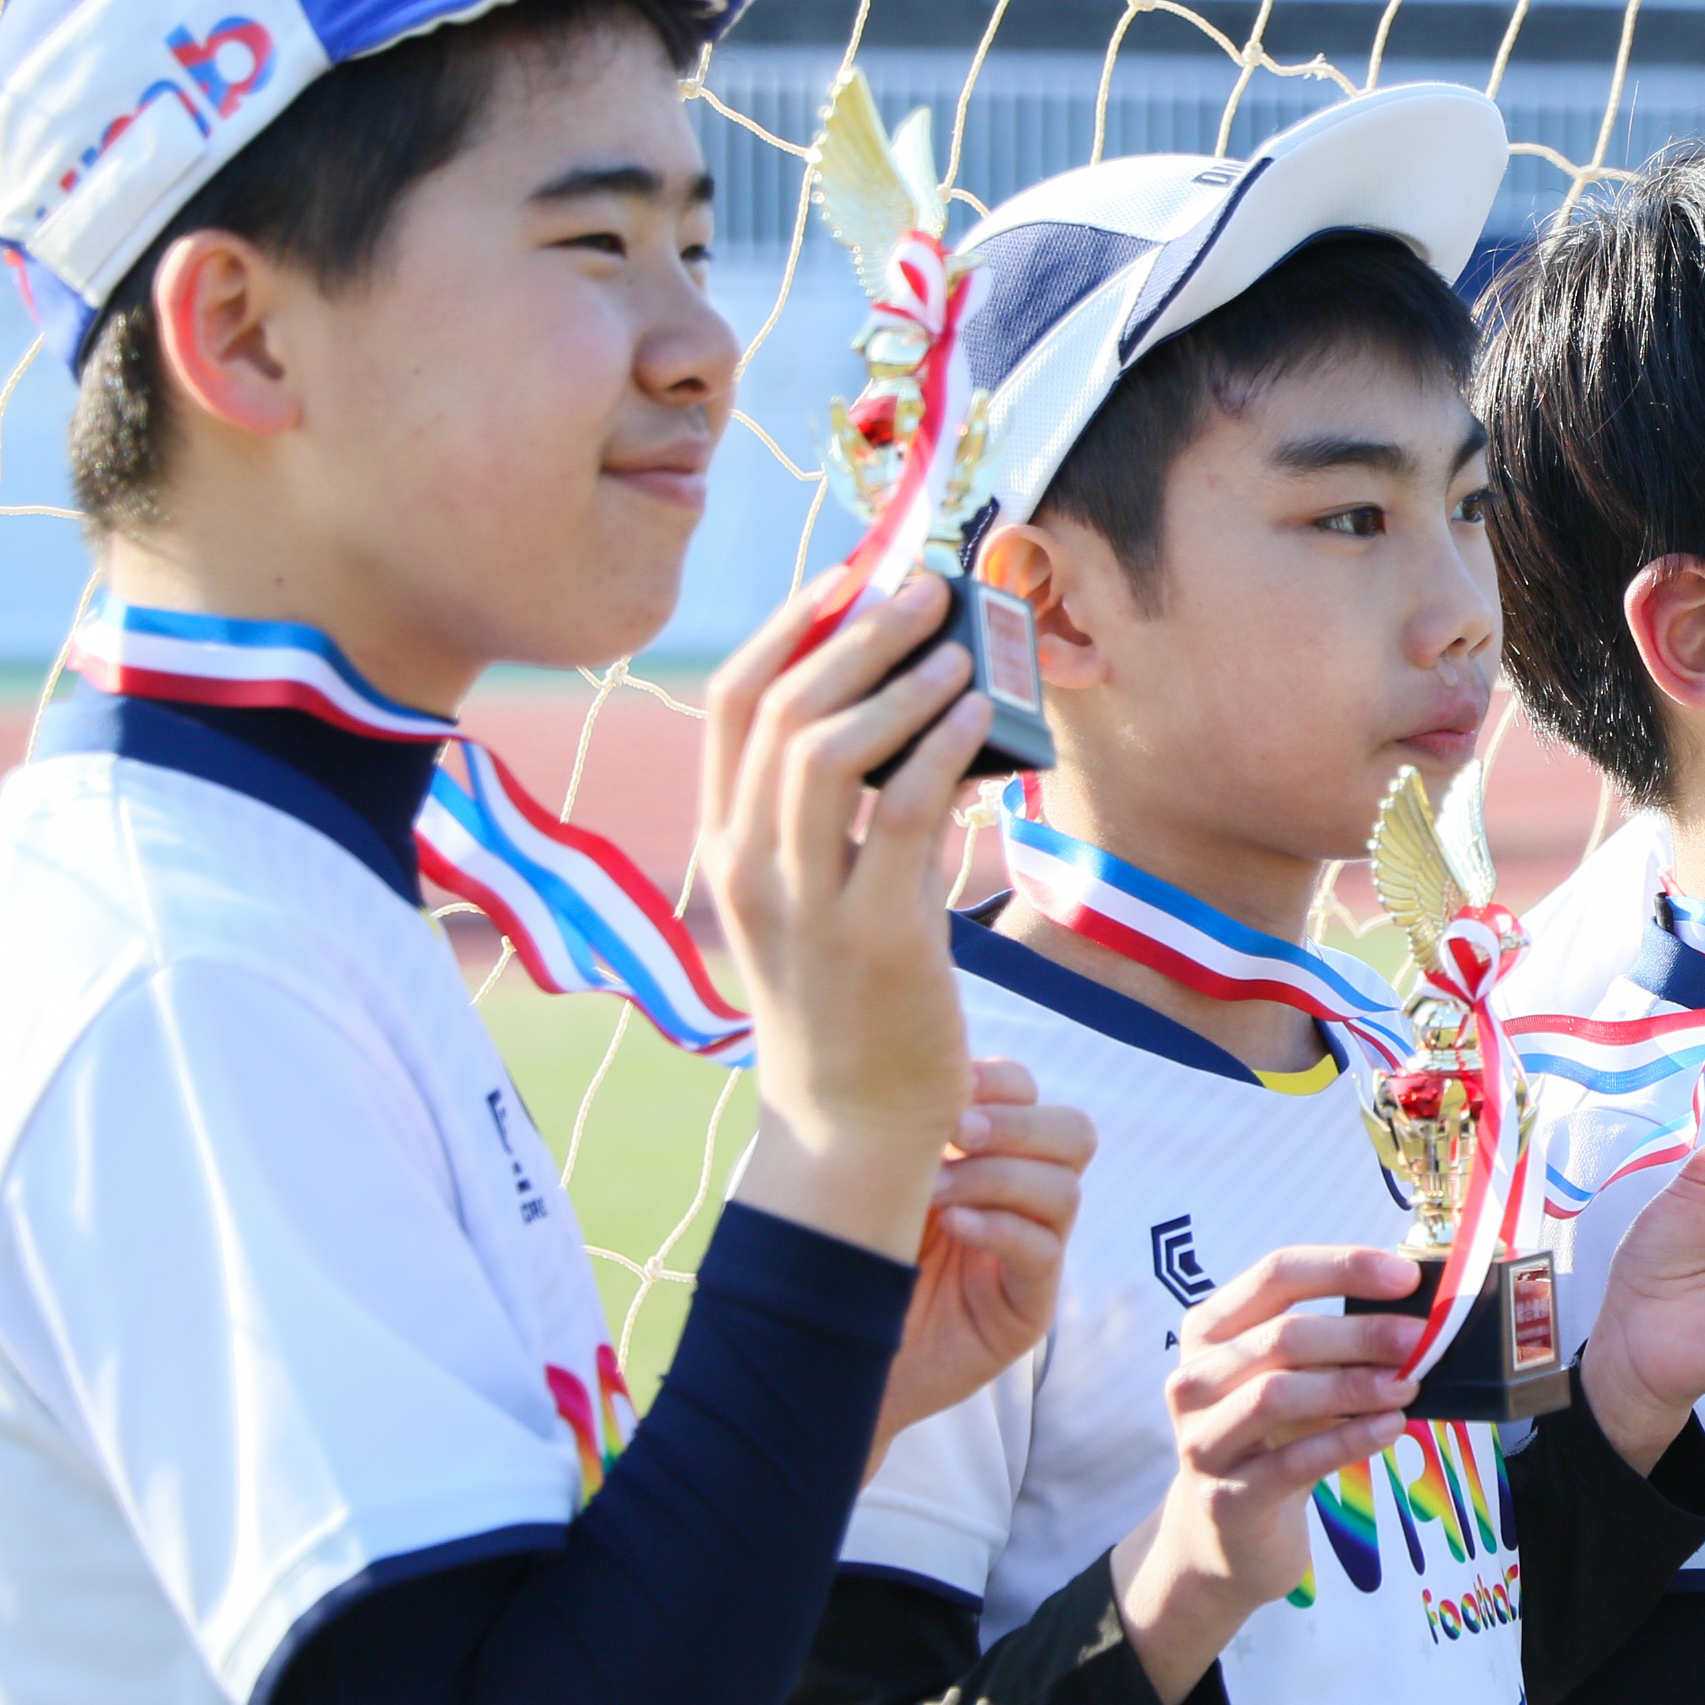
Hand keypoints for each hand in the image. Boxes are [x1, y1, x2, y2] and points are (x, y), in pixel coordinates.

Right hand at [703, 572, 993, 1258]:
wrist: (848, 1128)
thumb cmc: (850, 1004)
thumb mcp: (822, 898)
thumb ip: (848, 819)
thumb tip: (921, 722)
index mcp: (726, 848)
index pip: (730, 705)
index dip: (788, 626)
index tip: (847, 576)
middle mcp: (749, 867)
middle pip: (779, 709)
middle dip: (852, 632)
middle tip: (919, 590)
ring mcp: (805, 904)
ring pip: (828, 751)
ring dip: (898, 682)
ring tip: (956, 646)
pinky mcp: (875, 936)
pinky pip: (903, 813)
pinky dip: (942, 750)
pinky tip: (979, 718)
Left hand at [868, 1057, 1094, 1471]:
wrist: (822, 1349)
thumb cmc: (838, 1255)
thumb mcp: (867, 1175)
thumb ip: (894, 1124)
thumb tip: (892, 1052)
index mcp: (985, 1154)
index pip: (1029, 1095)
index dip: (1000, 1082)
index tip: (948, 1084)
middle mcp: (1018, 1197)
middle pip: (1072, 1133)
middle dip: (1017, 1124)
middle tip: (957, 1131)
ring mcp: (1029, 1252)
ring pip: (1063, 1189)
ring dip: (996, 1177)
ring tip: (933, 1192)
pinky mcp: (1025, 1307)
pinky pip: (1043, 1252)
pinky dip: (1000, 1228)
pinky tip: (953, 1225)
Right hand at [1110, 1245, 1422, 1704]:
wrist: (1225, 1536)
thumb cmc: (1271, 1441)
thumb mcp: (1295, 1382)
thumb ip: (1337, 1347)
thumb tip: (1419, 1317)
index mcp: (1210, 1330)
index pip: (1276, 1274)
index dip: (1343, 1267)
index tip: (1405, 1276)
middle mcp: (1195, 1379)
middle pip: (1282, 1335)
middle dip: (1362, 1333)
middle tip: (1423, 1338)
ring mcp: (1202, 1440)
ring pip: (1277, 1394)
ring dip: (1353, 1385)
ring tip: (1409, 1384)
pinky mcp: (1224, 1498)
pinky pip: (1291, 1461)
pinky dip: (1347, 1440)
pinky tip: (1390, 1428)